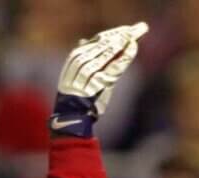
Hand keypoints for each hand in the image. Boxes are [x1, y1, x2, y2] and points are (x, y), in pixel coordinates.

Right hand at [51, 21, 147, 136]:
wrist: (74, 123)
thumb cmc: (79, 102)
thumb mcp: (76, 81)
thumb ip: (83, 63)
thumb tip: (83, 41)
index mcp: (67, 73)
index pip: (81, 51)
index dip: (97, 41)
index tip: (111, 34)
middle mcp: (73, 77)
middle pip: (92, 52)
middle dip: (109, 41)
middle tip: (124, 33)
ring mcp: (83, 83)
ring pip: (100, 60)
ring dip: (115, 47)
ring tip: (128, 38)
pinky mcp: (96, 89)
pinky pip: (112, 69)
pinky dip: (123, 58)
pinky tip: (131, 49)